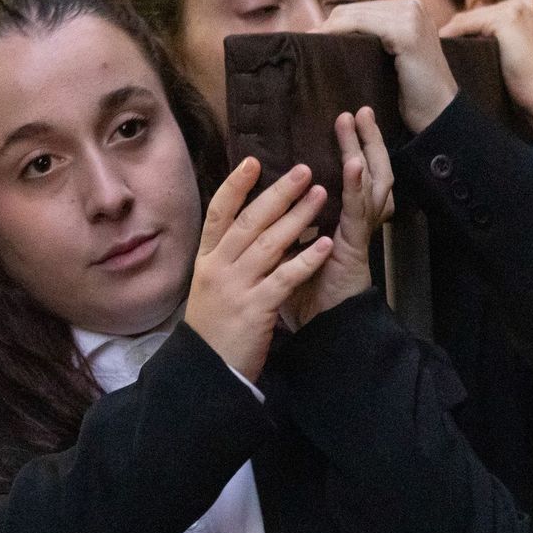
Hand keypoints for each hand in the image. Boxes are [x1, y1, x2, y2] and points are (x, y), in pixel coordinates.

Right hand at [184, 158, 334, 379]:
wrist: (207, 371)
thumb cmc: (213, 328)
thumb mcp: (210, 286)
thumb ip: (226, 257)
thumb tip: (247, 225)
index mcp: (207, 259)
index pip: (219, 213)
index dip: (236, 186)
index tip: (254, 161)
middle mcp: (219, 268)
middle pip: (250, 221)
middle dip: (279, 193)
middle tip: (305, 170)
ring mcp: (237, 287)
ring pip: (270, 243)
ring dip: (298, 216)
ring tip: (321, 194)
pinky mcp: (257, 309)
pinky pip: (285, 277)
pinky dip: (306, 259)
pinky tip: (325, 244)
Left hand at [286, 108, 394, 327]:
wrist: (323, 329)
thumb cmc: (302, 295)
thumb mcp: (289, 252)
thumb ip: (282, 228)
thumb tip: (259, 207)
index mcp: (336, 222)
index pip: (348, 179)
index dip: (350, 151)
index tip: (344, 124)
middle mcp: (350, 223)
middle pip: (365, 173)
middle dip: (363, 141)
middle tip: (357, 111)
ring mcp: (355, 233)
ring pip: (367, 184)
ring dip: (363, 151)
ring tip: (358, 122)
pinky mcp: (355, 247)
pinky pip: (358, 211)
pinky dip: (355, 186)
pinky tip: (354, 163)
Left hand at [315, 0, 457, 132]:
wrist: (439, 115)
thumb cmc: (413, 93)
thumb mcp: (394, 57)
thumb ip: (374, 38)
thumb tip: (331, 29)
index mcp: (410, 7)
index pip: (361, 8)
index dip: (334, 22)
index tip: (310, 37)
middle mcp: (413, 5)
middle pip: (354, 9)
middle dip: (327, 24)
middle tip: (303, 41)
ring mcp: (411, 16)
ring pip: (354, 15)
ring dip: (328, 28)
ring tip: (307, 43)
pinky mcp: (406, 32)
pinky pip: (360, 25)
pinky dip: (338, 32)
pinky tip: (322, 43)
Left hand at [441, 0, 532, 131]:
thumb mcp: (518, 53)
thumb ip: (501, 40)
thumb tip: (465, 39)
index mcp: (528, 7)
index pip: (485, 15)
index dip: (464, 32)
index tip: (445, 45)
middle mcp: (523, 2)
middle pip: (475, 15)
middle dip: (457, 32)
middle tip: (434, 48)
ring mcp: (515, 9)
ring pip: (468, 19)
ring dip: (450, 34)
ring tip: (432, 50)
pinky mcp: (506, 20)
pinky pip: (466, 24)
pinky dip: (451, 35)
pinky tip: (440, 46)